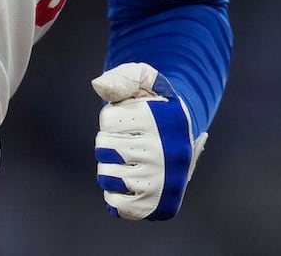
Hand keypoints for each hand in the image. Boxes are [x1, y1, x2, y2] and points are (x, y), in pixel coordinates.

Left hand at [91, 62, 207, 220]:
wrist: (181, 145)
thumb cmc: (158, 110)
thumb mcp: (150, 84)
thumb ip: (127, 76)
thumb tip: (98, 85)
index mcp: (158, 119)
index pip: (107, 120)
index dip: (112, 119)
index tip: (128, 121)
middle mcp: (159, 150)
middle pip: (103, 147)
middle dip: (108, 143)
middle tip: (125, 143)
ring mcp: (156, 179)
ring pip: (105, 174)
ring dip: (108, 169)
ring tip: (125, 163)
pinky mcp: (151, 203)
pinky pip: (114, 203)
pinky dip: (113, 194)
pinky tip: (125, 184)